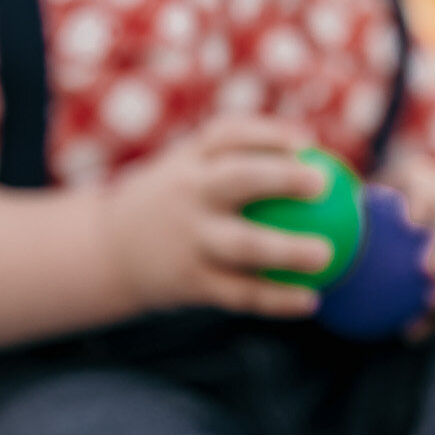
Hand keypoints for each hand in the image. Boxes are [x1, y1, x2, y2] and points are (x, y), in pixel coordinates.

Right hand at [100, 116, 334, 317]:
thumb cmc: (172, 202)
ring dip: (287, 251)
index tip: (305, 142)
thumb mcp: (187, 168)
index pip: (228, 135)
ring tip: (326, 255)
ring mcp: (189, 239)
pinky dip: (277, 299)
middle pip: (238, 180)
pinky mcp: (191, 281)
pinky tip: (312, 300)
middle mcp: (189, 195)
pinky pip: (241, 292)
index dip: (268, 134)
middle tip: (323, 183)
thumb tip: (315, 154)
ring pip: (244, 245)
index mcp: (189, 162)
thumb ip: (237, 158)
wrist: (108, 250)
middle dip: (281, 177)